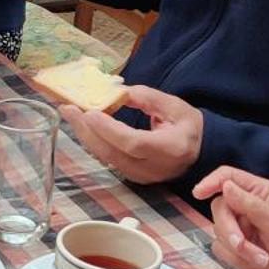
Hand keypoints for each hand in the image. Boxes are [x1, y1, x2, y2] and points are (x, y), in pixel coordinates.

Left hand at [62, 84, 202, 184]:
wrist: (199, 154)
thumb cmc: (188, 127)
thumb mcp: (176, 107)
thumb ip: (150, 99)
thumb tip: (120, 92)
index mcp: (170, 149)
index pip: (134, 143)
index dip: (110, 130)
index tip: (90, 113)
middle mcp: (153, 168)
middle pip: (113, 153)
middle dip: (87, 130)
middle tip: (68, 108)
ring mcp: (141, 176)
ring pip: (106, 157)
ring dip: (85, 135)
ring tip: (69, 113)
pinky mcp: (131, 176)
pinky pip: (107, 158)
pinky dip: (92, 141)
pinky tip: (82, 125)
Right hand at [191, 166, 268, 268]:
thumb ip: (250, 204)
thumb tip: (226, 186)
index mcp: (258, 192)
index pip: (227, 177)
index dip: (211, 182)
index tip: (199, 193)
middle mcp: (245, 207)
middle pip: (219, 207)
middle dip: (228, 228)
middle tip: (241, 244)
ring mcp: (240, 228)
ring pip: (217, 229)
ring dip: (236, 246)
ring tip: (260, 256)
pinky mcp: (236, 248)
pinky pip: (220, 248)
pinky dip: (235, 257)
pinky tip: (255, 261)